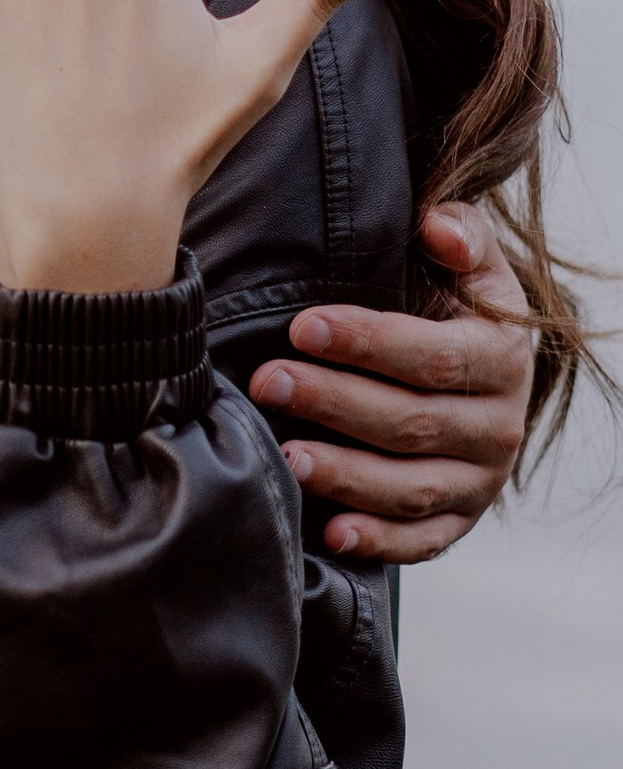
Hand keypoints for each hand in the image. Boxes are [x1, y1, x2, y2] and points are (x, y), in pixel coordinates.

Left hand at [249, 202, 531, 561]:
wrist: (483, 379)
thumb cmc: (456, 313)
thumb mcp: (472, 269)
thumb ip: (463, 236)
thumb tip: (437, 226)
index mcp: (501, 360)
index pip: (433, 356)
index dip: (368, 342)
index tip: (303, 327)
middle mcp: (498, 428)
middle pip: (411, 421)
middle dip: (334, 401)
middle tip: (267, 381)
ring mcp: (478, 482)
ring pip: (411, 487)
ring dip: (346, 475)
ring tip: (286, 458)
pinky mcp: (456, 522)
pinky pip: (420, 542)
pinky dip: (378, 542)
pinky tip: (333, 534)